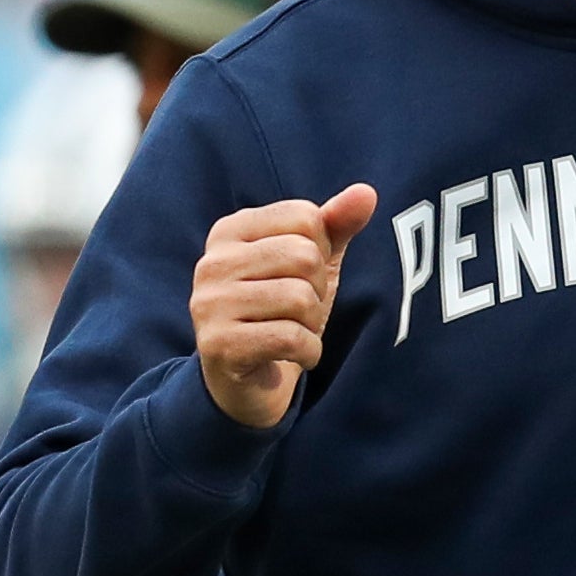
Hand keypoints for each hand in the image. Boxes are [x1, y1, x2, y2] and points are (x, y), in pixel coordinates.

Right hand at [192, 185, 375, 426]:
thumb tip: (366, 192)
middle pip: (304, 256)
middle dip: (317, 289)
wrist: (249, 382)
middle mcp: (212, 262)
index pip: (306, 217)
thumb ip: (336, 226)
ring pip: (300, 298)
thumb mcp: (314, 265)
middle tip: (298, 311)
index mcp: (231, 231)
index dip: (321, 252)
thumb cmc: (281, 313)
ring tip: (292, 331)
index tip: (299, 277)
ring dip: (312, 324)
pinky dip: (309, 352)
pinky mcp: (218, 345)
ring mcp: (209, 304)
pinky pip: (291, 338)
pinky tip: (293, 355)